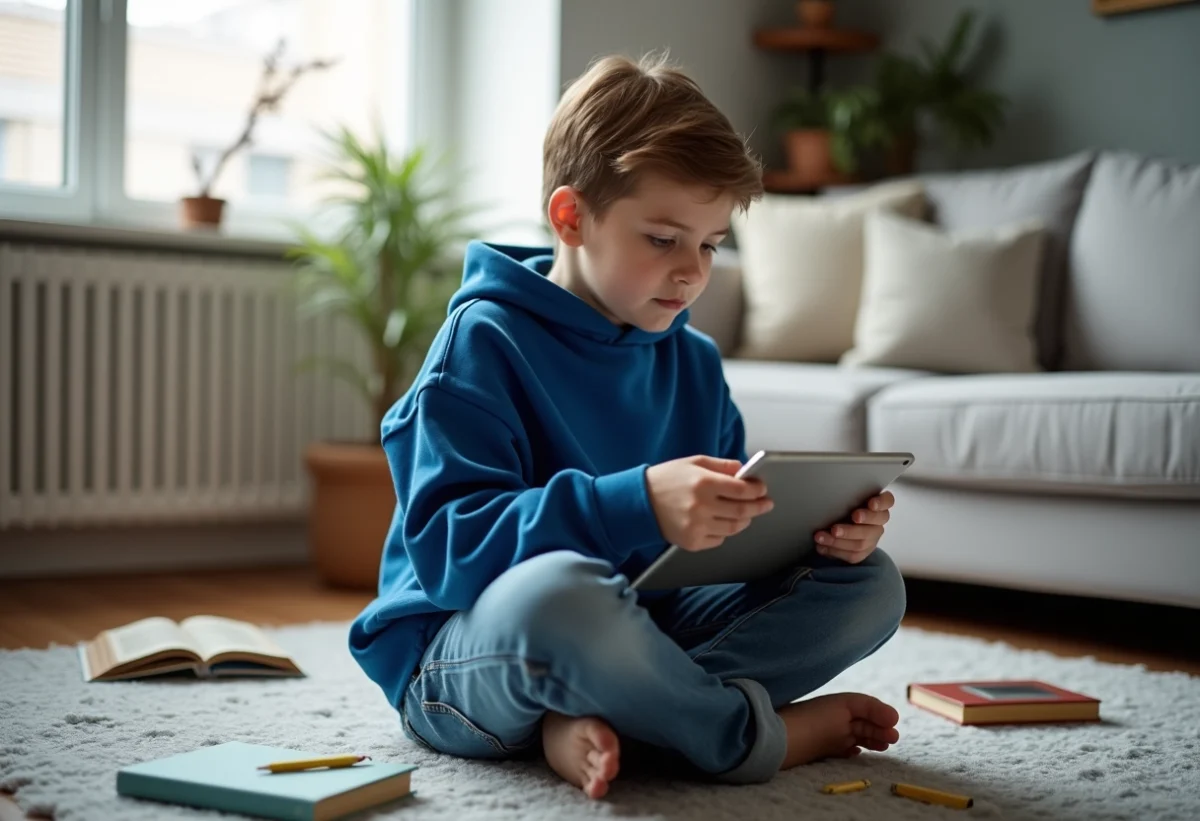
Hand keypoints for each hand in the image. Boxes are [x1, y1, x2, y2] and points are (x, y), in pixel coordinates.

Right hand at [645, 455, 773, 551]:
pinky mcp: (692, 542)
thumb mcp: (694, 462)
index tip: (762, 489)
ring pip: (733, 528)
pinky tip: (721, 522)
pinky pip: (719, 539)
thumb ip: (721, 466)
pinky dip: (725, 532)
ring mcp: (697, 527)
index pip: (742, 489)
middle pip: (742, 511)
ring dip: (744, 520)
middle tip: (766, 504)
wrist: (639, 502)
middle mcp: (702, 506)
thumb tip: (743, 471)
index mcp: (704, 483)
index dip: (757, 490)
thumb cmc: (666, 479)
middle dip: (759, 506)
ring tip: (746, 514)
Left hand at [813, 491, 894, 563]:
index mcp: (879, 505)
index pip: (887, 501)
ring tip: (820, 537)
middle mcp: (878, 522)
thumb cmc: (843, 506)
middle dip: (854, 527)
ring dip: (838, 541)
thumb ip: (845, 497)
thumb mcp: (845, 499)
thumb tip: (825, 496)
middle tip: (835, 529)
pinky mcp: (864, 552)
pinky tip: (821, 547)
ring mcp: (873, 538)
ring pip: (860, 543)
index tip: (870, 503)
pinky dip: (835, 551)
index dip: (881, 503)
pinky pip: (852, 555)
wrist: (841, 525)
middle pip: (871, 528)